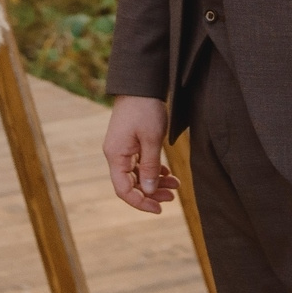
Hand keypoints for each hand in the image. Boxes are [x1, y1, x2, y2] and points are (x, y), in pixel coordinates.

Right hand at [102, 95, 176, 214]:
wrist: (141, 84)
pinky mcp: (129, 143)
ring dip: (155, 182)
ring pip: (137, 175)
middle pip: (131, 184)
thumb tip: (150, 191)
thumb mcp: (151, 139)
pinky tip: (167, 172)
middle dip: (152, 193)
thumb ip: (150, 166)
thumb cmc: (145, 109)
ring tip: (176, 184)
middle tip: (173, 196)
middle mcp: (115, 155)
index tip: (159, 208)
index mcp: (116, 156)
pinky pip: (139, 164)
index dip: (141, 202)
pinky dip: (153, 170)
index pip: (124, 190)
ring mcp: (122, 149)